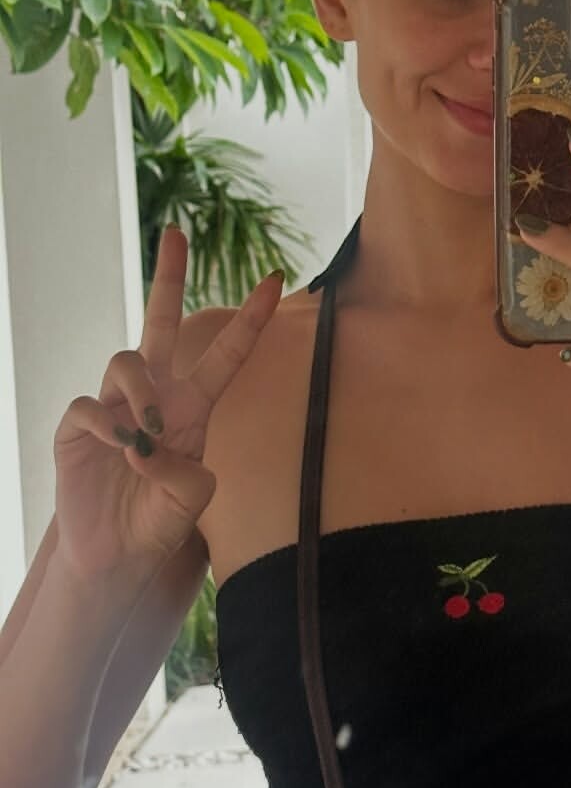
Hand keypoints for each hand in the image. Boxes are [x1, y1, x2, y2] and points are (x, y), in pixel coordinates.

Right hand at [52, 226, 284, 579]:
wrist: (119, 555)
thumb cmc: (163, 520)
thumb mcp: (195, 499)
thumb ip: (185, 471)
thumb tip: (147, 443)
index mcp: (195, 406)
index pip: (226, 353)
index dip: (251, 319)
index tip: (277, 279)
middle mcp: (154, 396)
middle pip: (160, 321)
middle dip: (167, 276)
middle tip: (175, 232)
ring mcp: (113, 406)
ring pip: (126, 360)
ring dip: (142, 392)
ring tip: (148, 432)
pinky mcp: (77, 427)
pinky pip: (88, 403)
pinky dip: (107, 424)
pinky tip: (120, 448)